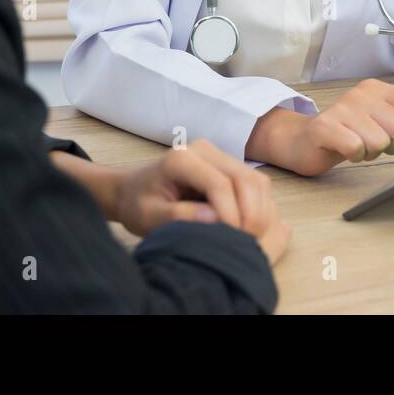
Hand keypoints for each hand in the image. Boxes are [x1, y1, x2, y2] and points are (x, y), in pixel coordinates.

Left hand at [114, 140, 288, 260]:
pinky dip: (260, 208)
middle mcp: (205, 150)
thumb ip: (179, 216)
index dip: (230, 214)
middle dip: (252, 215)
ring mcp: (220, 155)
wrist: (133, 191)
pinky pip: (257, 185)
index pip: (220, 184)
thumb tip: (215, 219)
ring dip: (260, 212)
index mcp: (182, 158)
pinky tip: (249, 228)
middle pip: (246, 179)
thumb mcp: (149, 217)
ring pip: (257, 181)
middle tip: (246, 244)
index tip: (229, 241)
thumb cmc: (139, 205)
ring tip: (248, 239)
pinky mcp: (229, 166)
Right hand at [248, 78, 393, 176]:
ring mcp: (344, 109)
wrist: (302, 139)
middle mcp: (363, 95)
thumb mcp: (373, 111)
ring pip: (381, 142)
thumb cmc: (344, 127)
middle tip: (370, 141)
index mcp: (377, 90)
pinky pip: (358, 149)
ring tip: (355, 144)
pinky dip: (353, 155)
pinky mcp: (328, 127)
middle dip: (390, 143)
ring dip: (370, 152)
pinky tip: (343, 148)